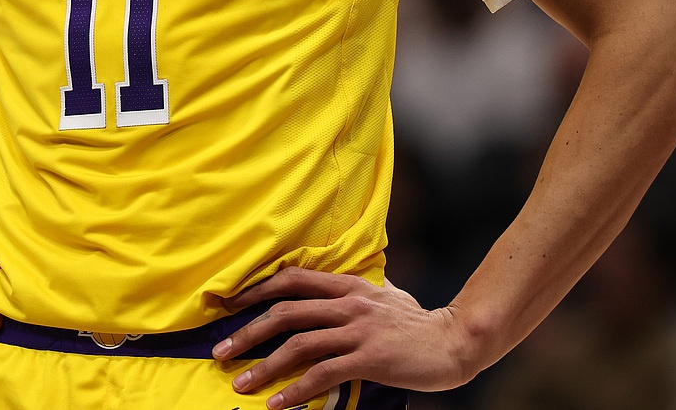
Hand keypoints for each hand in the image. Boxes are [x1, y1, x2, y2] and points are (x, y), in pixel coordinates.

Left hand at [213, 268, 482, 407]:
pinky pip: (324, 373)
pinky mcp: (370, 357)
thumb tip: (332, 290)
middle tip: (220, 351)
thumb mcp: (383, 296)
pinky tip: (279, 404)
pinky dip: (297, 390)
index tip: (227, 304)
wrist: (455, 341)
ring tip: (240, 384)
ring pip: (299, 344)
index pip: (292, 278)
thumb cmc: (417, 323)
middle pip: (286, 311)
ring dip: (264, 366)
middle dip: (248, 332)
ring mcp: (359, 329)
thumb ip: (355, 292)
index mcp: (348, 284)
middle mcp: (349, 302)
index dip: (256, 289)